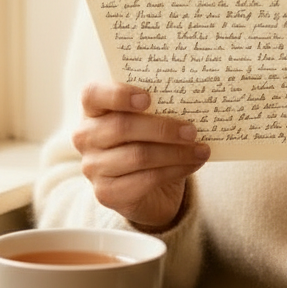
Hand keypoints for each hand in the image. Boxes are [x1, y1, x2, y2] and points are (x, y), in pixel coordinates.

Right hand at [71, 82, 210, 230]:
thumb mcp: (149, 118)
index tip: (148, 98)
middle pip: (121, 127)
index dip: (118, 94)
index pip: (93, 94)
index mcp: (92, 109)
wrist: (148, 188)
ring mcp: (92, 167)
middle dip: (161, 128)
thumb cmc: (148, 141)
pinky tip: (192, 164)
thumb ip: (159, 106)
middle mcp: (85, 137)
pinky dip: (174, 170)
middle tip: (192, 130)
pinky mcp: (106, 193)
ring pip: (138, 155)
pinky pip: (145, 179)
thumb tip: (193, 101)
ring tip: (201, 150)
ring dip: (175, 152)